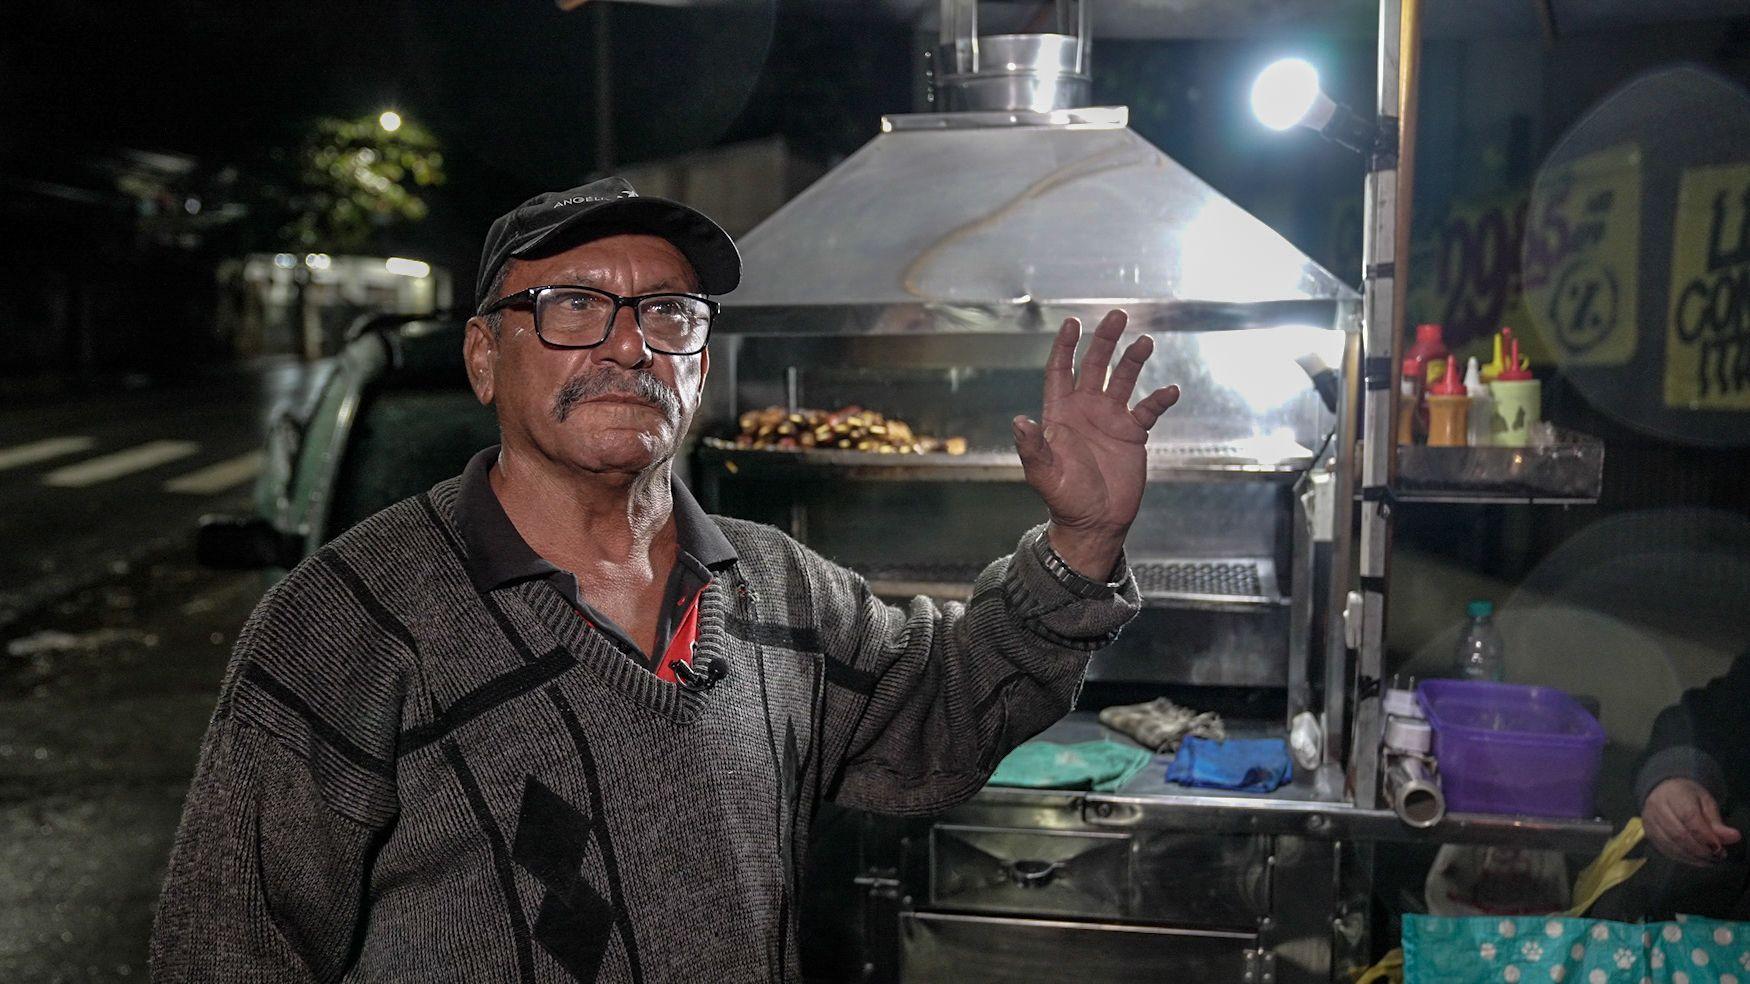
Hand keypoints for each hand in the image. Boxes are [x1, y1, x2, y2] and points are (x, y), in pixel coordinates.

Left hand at [1013, 309, 1179, 577]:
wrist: (1094, 522)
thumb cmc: (1064, 498)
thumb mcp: (1044, 474)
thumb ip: (1033, 447)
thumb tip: (1019, 421)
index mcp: (1060, 415)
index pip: (1061, 372)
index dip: (1066, 347)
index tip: (1073, 323)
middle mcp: (1085, 411)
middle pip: (1094, 366)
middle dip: (1104, 341)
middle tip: (1117, 315)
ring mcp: (1110, 420)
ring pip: (1123, 380)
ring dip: (1133, 360)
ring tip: (1145, 342)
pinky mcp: (1132, 434)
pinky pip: (1148, 410)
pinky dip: (1159, 399)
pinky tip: (1170, 390)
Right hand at [1643, 777, 1741, 866]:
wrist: (1662, 790)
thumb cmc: (1687, 796)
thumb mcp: (1706, 802)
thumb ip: (1717, 822)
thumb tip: (1734, 837)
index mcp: (1673, 794)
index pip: (1689, 818)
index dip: (1705, 836)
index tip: (1719, 847)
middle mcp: (1657, 808)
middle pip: (1678, 834)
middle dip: (1700, 849)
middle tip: (1717, 856)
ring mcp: (1649, 821)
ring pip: (1671, 845)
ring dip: (1693, 857)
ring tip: (1709, 860)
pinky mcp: (1648, 833)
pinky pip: (1665, 850)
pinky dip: (1683, 858)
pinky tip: (1696, 860)